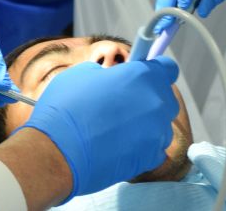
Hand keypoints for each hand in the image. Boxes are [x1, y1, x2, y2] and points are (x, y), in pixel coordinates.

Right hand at [21, 57, 179, 197]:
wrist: (58, 153)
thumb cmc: (66, 108)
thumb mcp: (83, 74)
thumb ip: (109, 73)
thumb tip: (112, 79)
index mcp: (143, 75)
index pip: (167, 68)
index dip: (155, 70)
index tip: (142, 76)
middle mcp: (157, 102)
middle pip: (165, 97)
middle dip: (149, 98)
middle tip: (123, 104)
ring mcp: (157, 132)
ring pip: (160, 125)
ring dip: (146, 124)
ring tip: (117, 130)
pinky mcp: (151, 158)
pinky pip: (154, 148)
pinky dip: (141, 147)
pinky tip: (119, 147)